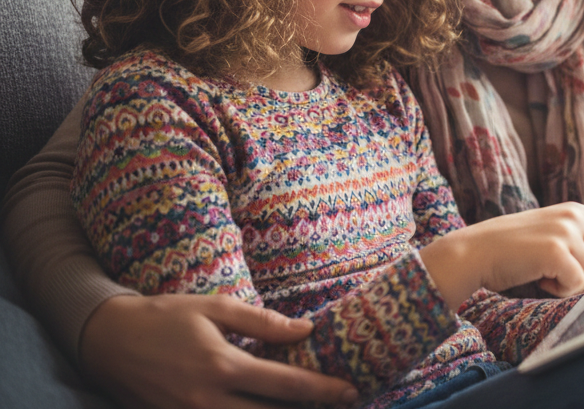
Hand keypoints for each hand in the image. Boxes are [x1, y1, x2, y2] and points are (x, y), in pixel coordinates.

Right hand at [81, 293, 358, 408]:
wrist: (109, 342)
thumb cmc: (166, 317)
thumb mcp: (214, 307)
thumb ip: (261, 322)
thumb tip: (304, 330)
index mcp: (222, 366)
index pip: (284, 384)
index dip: (322, 390)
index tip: (350, 390)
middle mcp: (208, 401)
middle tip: (342, 404)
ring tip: (308, 408)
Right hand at [420, 202, 583, 308]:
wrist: (476, 251)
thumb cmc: (510, 251)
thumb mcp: (548, 237)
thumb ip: (576, 242)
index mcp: (574, 211)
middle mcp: (574, 216)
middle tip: (553, 274)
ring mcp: (567, 230)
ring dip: (570, 285)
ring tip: (543, 272)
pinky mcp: (558, 249)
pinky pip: (576, 283)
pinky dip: (558, 289)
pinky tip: (538, 277)